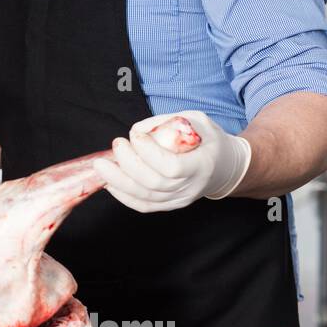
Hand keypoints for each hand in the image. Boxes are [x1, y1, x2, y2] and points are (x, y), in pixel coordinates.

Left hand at [92, 110, 250, 212]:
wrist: (224, 166)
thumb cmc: (208, 140)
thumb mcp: (196, 120)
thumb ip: (167, 122)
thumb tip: (136, 130)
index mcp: (202, 164)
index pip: (172, 167)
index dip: (149, 153)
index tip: (135, 136)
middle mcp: (191, 187)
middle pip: (154, 183)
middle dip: (128, 164)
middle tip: (116, 144)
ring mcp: (180, 199)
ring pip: (145, 197)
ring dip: (118, 181)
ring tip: (102, 165)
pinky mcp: (169, 205)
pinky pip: (143, 206)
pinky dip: (122, 195)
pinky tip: (108, 182)